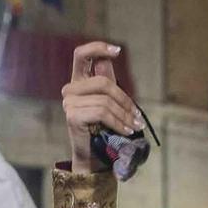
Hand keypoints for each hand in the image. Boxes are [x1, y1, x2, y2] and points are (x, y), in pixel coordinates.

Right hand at [62, 42, 137, 172]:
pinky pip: (102, 112)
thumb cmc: (104, 131)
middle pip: (103, 82)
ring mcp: (69, 103)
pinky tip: (127, 131)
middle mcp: (70, 90)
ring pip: (105, 100)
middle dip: (125, 100)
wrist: (94, 159)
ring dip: (125, 116)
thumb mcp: (109, 104)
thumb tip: (108, 61)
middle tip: (137, 116)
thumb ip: (108, 84)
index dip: (98, 48)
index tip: (118, 51)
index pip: (81, 55)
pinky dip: (118, 123)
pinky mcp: (72, 116)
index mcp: (79, 82)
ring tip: (135, 127)